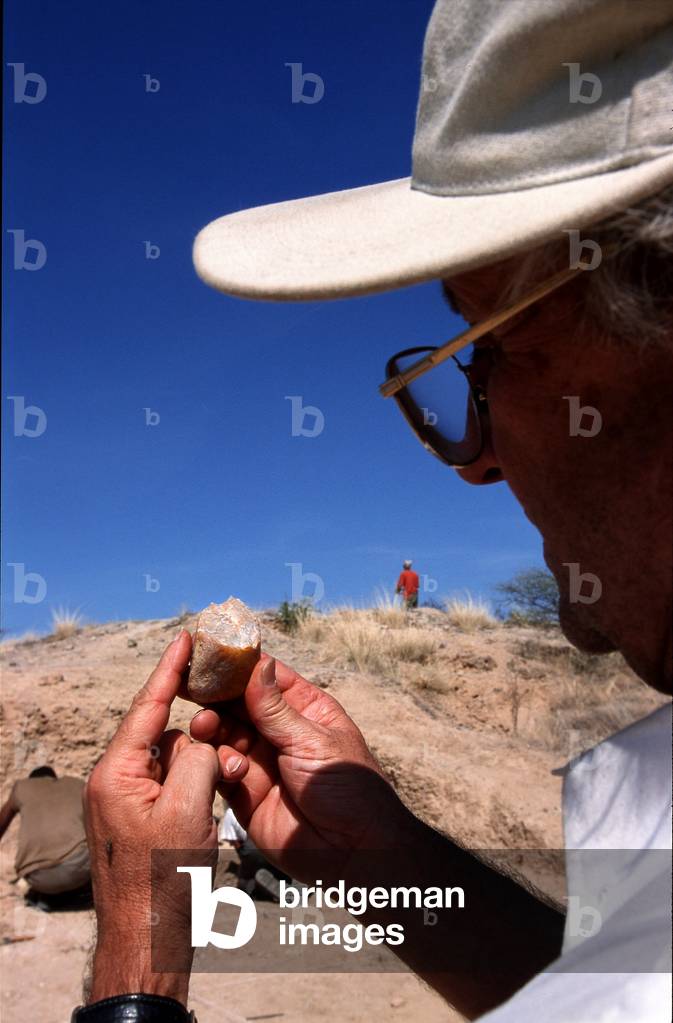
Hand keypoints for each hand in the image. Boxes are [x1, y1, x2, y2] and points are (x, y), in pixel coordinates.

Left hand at [84, 631, 220, 1004]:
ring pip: (175, 764)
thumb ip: (200, 759)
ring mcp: (126, 803)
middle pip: (166, 737)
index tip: (184, 637)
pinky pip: (173, 789)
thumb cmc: (163, 878)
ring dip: (202, 773)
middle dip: (200, 743)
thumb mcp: (189, 809)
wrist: (147, 940)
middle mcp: (115, 782)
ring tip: (217, 805)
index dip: (168, 669)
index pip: (147, 707)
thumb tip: (203, 744)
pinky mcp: (138, 820)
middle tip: (226, 757)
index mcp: (117, 772)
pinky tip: (208, 816)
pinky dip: (195, 792)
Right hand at [189, 654, 410, 880]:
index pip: (266, 677)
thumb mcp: (313, 742)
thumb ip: (276, 710)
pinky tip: (217, 763)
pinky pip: (219, 770)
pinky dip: (212, 763)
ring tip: (205, 727)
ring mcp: (260, 761)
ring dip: (211, 728)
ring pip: (224, 734)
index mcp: (304, 709)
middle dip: (214, 695)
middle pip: (237, 704)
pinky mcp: (245, 793)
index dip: (238, 664)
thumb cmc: (348, 789)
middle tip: (189, 687)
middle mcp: (278, 731)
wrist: (353, 852)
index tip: (207, 653)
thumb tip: (258, 665)